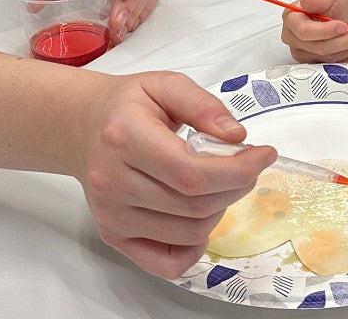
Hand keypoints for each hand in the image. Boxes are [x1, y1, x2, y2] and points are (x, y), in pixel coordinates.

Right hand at [72, 72, 275, 277]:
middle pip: (194, 205)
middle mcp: (113, 183)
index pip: (191, 173)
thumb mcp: (165, 85)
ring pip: (188, 233)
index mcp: (125, 139)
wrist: (82, 126)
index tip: (265, 154)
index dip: (237, 170)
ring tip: (219, 184)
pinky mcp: (113, 236)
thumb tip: (237, 137)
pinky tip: (200, 219)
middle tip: (246, 165)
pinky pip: (165, 262)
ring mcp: (111, 215)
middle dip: (235, 186)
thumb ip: (202, 106)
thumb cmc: (127, 105)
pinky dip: (193, 249)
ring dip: (218, 211)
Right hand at [281, 0, 347, 63]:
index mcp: (291, 18)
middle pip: (317, 47)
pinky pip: (333, 68)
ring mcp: (302, 54)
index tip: (343, 26)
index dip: (325, 31)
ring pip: (327, 58)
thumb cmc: (331, 4)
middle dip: (342, 41)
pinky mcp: (314, 65)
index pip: (304, 31)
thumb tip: (307, 2)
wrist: (339, 16)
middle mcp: (292, 38)